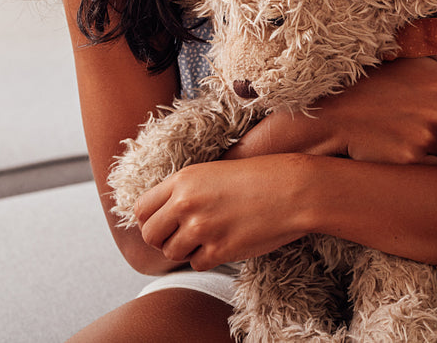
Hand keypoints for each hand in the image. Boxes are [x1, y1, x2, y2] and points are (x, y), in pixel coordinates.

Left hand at [134, 155, 310, 269]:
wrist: (294, 190)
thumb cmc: (260, 176)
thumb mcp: (214, 172)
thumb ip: (185, 190)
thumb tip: (162, 215)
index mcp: (183, 180)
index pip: (141, 209)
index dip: (149, 220)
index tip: (162, 223)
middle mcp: (187, 203)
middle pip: (150, 235)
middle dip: (163, 239)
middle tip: (181, 236)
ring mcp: (202, 228)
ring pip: (172, 253)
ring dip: (186, 250)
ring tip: (208, 237)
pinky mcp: (219, 250)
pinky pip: (197, 264)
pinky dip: (207, 258)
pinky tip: (224, 243)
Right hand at [313, 52, 436, 164]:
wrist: (334, 113)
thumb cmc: (373, 84)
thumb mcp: (411, 57)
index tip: (429, 114)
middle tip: (414, 128)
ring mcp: (427, 136)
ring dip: (434, 152)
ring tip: (406, 140)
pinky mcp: (412, 160)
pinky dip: (426, 167)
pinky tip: (405, 154)